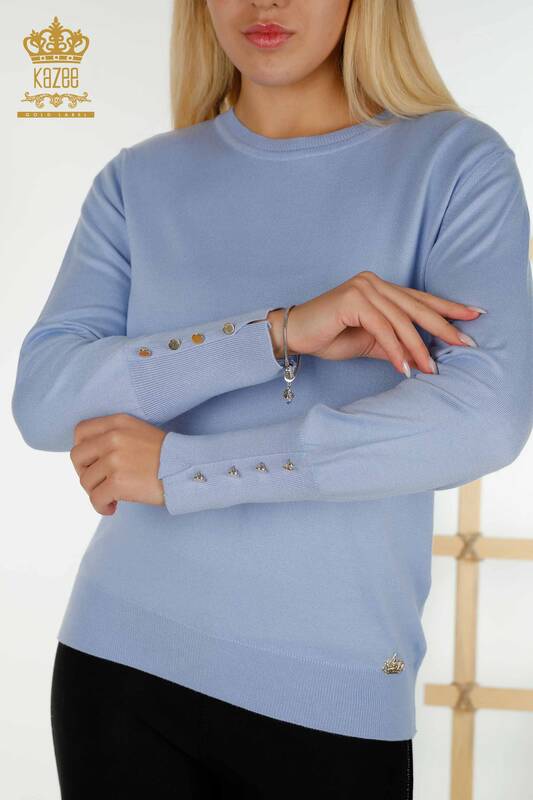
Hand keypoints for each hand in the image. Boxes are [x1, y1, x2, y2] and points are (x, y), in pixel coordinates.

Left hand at [70, 413, 166, 514]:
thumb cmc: (168, 456)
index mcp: (118, 423)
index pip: (80, 431)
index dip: (81, 449)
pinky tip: (112, 508)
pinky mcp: (118, 482)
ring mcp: (115, 459)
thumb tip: (92, 458)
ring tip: (111, 498)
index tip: (91, 462)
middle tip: (98, 483)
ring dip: (95, 493)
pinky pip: (95, 498)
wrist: (189, 470)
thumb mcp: (140, 432)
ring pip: (85, 481)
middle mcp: (113, 437)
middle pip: (77, 456)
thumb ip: (115, 437)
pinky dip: (101, 506)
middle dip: (84, 473)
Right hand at [267, 270, 485, 375]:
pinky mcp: (353, 300)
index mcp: (379, 286)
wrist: (293, 335)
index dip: (447, 307)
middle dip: (444, 326)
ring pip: (401, 321)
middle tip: (466, 343)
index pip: (419, 298)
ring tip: (431, 369)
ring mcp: (363, 287)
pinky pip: (382, 328)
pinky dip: (396, 350)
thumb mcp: (370, 341)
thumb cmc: (328, 336)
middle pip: (416, 307)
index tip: (474, 316)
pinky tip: (405, 367)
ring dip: (418, 348)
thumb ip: (395, 342)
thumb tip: (423, 357)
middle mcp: (373, 282)